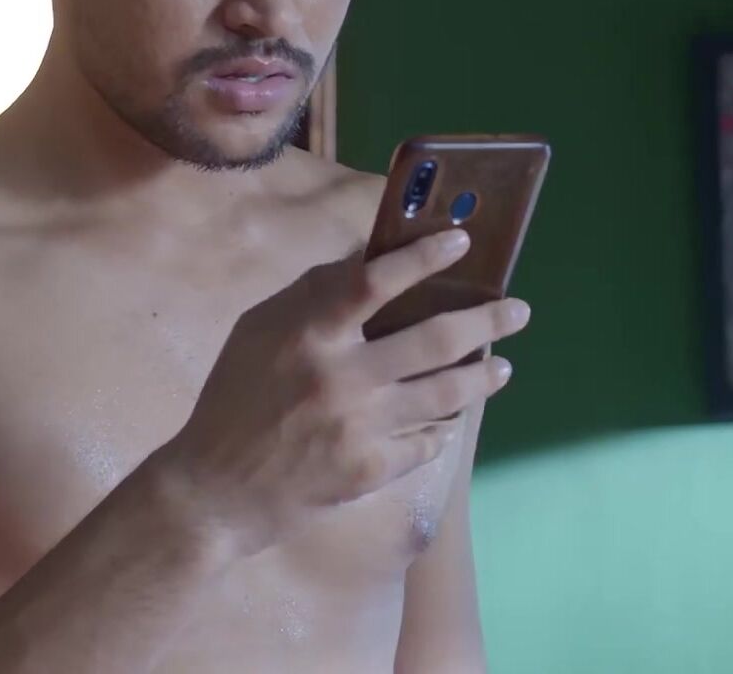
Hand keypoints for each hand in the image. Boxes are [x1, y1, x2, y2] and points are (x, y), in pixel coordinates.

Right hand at [155, 229, 530, 556]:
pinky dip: (442, 430)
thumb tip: (371, 259)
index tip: (462, 241)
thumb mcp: (259, 331)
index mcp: (307, 333)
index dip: (422, 257)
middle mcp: (340, 377)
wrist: (214, 491)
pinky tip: (452, 421)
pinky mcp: (369, 470)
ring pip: (444, 395)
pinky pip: (425, 444)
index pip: (374, 281)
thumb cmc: (235, 398)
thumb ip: (312, 295)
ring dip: (482, 377)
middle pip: (433, 340)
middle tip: (519, 310)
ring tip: (502, 366)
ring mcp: (359, 427)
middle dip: (486, 320)